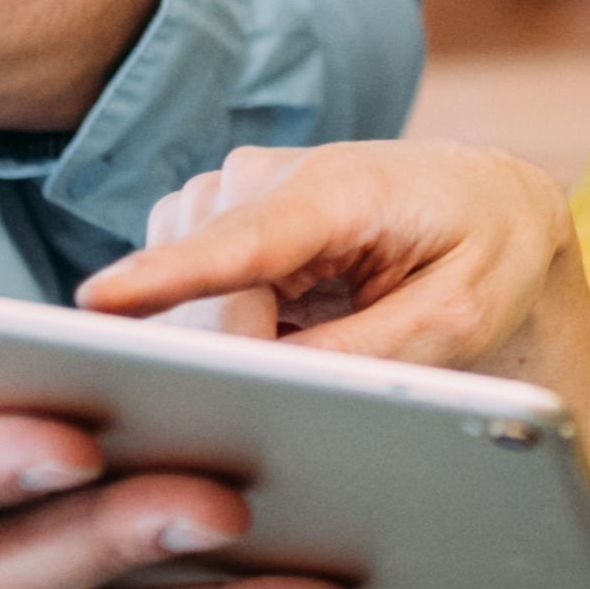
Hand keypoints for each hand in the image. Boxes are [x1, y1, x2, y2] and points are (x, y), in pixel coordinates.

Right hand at [77, 143, 589, 385]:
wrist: (488, 206)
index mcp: (340, 186)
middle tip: (280, 411)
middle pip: (200, 293)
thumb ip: (368, 353)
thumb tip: (274, 386)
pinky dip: (211, 334)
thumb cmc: (484, 253)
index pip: (243, 239)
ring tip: (299, 360)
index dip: (169, 276)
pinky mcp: (208, 225)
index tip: (100, 305)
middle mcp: (264, 177)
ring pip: (177, 298)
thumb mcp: (459, 316)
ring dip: (218, 347)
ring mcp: (226, 198)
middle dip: (225, 360)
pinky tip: (271, 345)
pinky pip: (178, 296)